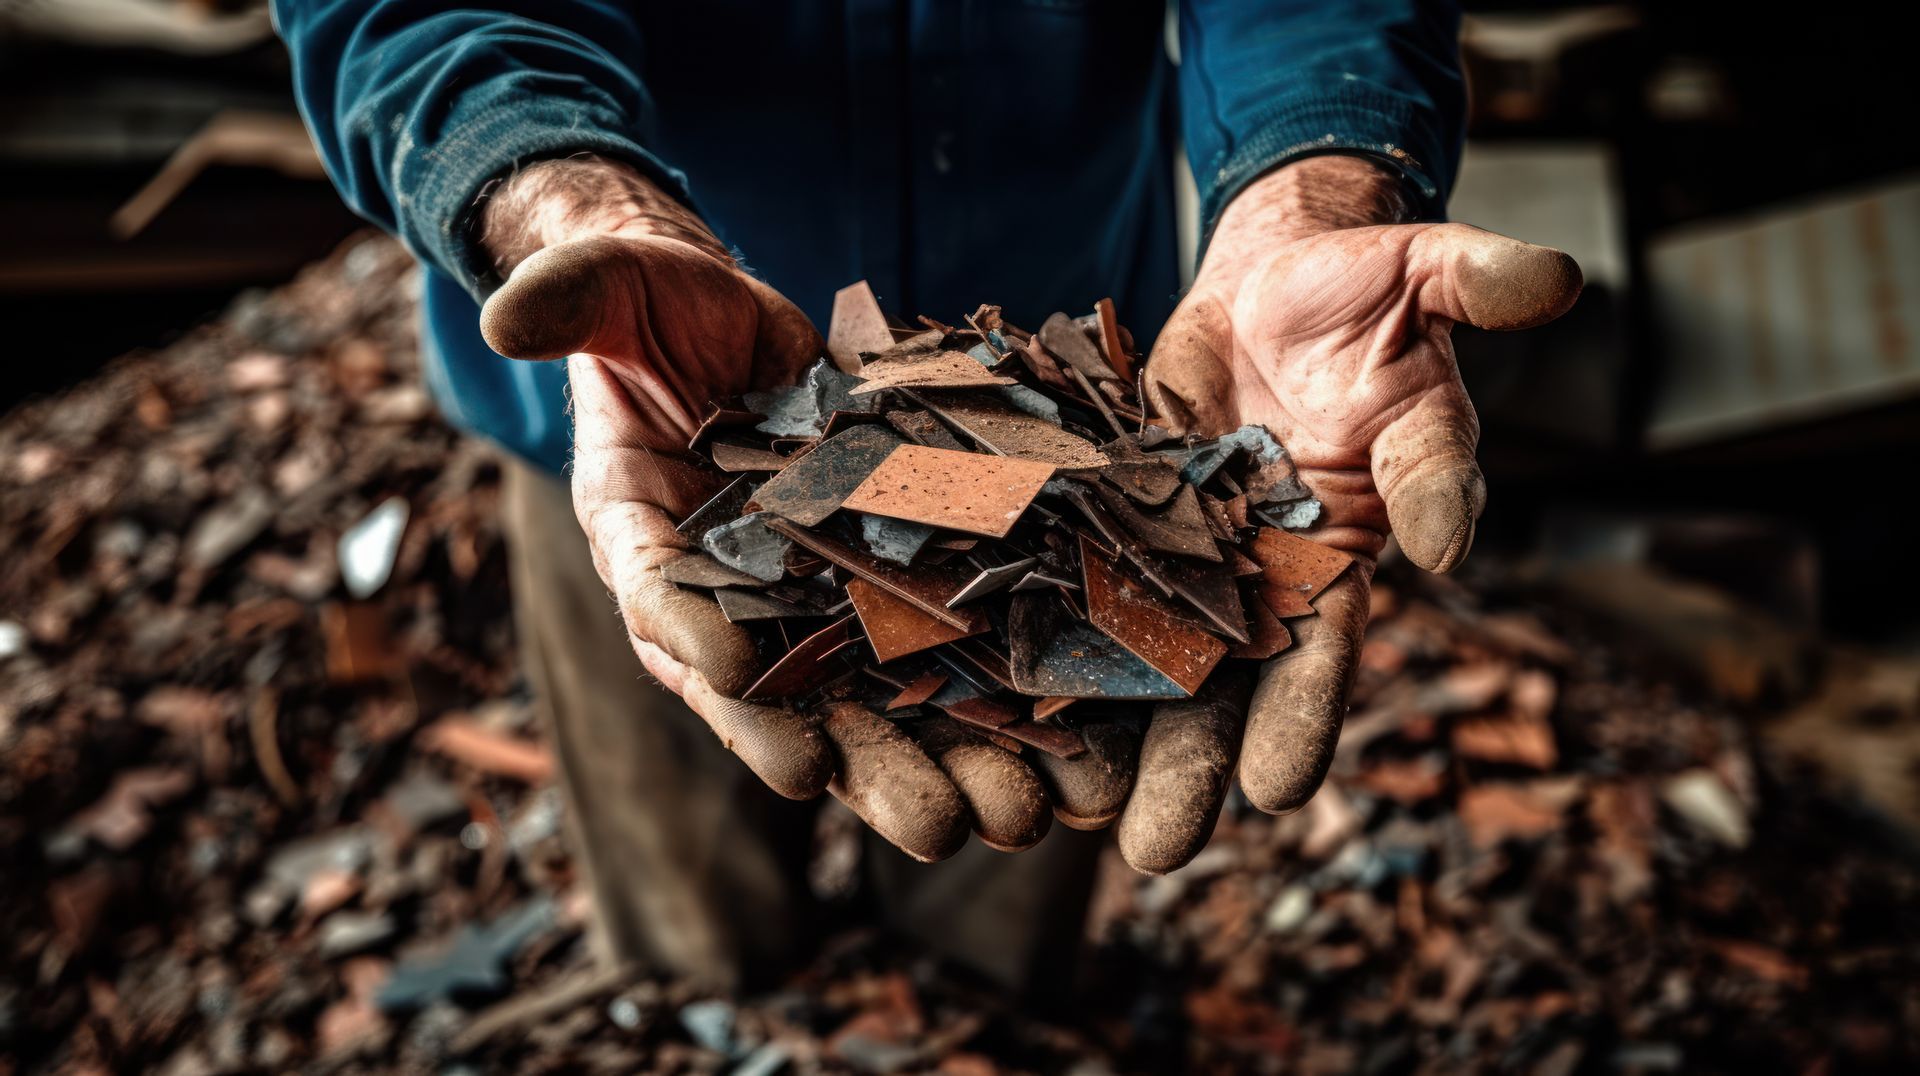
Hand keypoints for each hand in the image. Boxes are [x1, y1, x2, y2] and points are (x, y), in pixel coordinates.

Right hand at [475, 157, 1036, 860]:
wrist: (725, 324)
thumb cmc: (660, 306)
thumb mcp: (614, 288)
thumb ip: (569, 300)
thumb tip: (506, 311)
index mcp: (643, 537)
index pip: (663, 602)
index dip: (699, 641)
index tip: (746, 692)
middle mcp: (724, 596)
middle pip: (786, 696)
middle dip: (858, 760)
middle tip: (931, 820)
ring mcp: (807, 597)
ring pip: (873, 697)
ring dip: (943, 759)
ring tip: (1014, 812)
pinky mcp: (880, 577)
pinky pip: (933, 646)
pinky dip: (988, 696)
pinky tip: (1057, 745)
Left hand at [1113, 156, 1581, 872]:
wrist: (1276, 277)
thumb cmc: (1370, 289)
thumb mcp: (1431, 280)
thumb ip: (1480, 297)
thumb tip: (1535, 329)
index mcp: (1350, 540)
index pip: (1334, 639)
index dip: (1309, 709)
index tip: (1279, 788)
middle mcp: (1266, 568)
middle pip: (1230, 680)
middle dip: (1194, 764)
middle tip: (1155, 853)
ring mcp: (1185, 550)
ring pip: (1145, 653)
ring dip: (1111, 731)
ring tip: (1066, 813)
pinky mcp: (1116, 516)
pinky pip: (1077, 585)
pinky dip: (1044, 639)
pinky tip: (1002, 702)